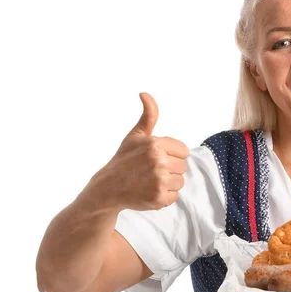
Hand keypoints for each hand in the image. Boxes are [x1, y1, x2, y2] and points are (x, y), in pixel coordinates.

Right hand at [90, 93, 189, 211]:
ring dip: (168, 183)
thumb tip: (145, 93)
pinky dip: (165, 197)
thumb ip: (148, 115)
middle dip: (170, 168)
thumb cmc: (124, 160)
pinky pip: (174, 196)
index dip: (171, 154)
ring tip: (150, 181)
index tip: (156, 157)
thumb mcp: (135, 135)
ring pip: (180, 181)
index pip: (183, 151)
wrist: (107, 188)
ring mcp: (159, 181)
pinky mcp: (159, 198)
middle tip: (151, 170)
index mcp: (155, 144)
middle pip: (183, 167)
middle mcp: (158, 162)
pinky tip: (150, 191)